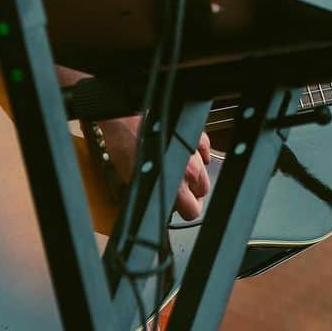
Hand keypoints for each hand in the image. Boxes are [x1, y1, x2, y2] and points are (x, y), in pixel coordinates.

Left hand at [97, 117, 211, 218]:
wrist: (126, 119)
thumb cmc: (125, 146)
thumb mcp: (136, 182)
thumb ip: (154, 197)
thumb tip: (159, 205)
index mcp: (175, 187)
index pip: (194, 211)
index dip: (186, 211)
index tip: (180, 208)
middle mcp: (189, 170)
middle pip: (202, 192)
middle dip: (191, 193)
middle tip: (178, 188)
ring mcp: (194, 151)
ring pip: (205, 172)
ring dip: (195, 174)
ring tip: (180, 171)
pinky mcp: (195, 134)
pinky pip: (205, 149)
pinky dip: (199, 154)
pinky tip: (189, 154)